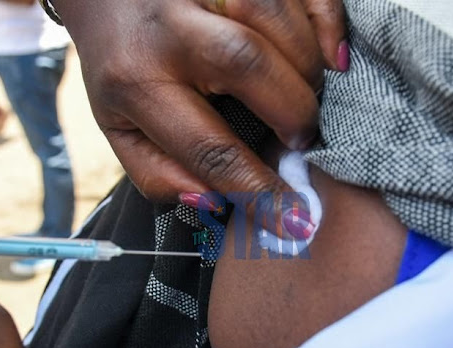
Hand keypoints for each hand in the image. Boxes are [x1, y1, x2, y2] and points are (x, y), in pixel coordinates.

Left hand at [52, 0, 344, 221]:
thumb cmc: (123, 70)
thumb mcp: (122, 130)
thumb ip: (159, 174)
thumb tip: (214, 202)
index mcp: (136, 83)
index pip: (208, 148)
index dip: (258, 190)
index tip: (294, 221)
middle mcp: (166, 28)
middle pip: (246, 63)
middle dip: (293, 111)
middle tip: (302, 138)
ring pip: (270, 15)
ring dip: (307, 66)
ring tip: (309, 96)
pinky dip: (325, 20)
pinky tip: (329, 55)